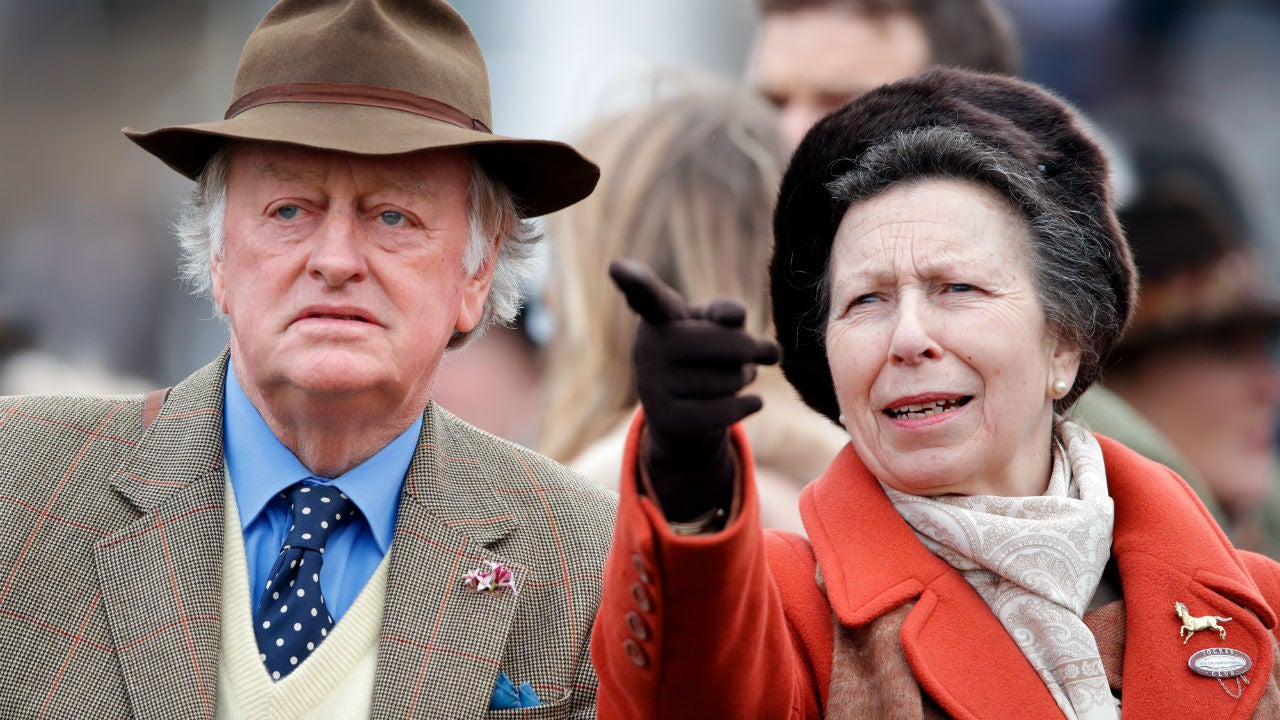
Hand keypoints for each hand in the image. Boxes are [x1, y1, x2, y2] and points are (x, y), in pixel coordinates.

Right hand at [609, 258, 778, 521]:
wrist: (681, 410)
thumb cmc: (702, 352)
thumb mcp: (714, 323)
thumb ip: (727, 311)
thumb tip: (734, 318)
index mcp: (657, 315)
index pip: (648, 295)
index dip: (634, 281)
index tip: (617, 268)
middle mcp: (646, 347)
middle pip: (724, 342)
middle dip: (749, 349)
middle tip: (759, 351)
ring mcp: (651, 384)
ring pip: (730, 379)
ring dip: (746, 377)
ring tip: (735, 377)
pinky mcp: (664, 418)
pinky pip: (725, 410)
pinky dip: (748, 405)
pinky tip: (753, 401)